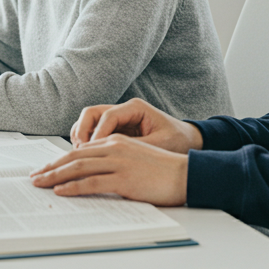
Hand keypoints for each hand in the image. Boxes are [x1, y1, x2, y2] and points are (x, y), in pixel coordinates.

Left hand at [30, 135, 187, 205]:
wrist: (186, 174)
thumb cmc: (163, 171)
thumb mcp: (135, 159)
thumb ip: (114, 163)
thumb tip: (94, 176)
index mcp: (116, 142)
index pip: (81, 151)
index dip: (60, 160)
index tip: (46, 169)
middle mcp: (114, 148)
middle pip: (74, 157)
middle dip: (51, 167)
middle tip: (34, 177)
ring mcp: (118, 163)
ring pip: (78, 168)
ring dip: (55, 176)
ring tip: (39, 183)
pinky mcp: (124, 179)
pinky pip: (91, 183)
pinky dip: (73, 187)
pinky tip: (60, 191)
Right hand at [70, 99, 203, 153]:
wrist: (188, 141)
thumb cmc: (177, 142)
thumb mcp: (159, 146)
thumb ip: (136, 149)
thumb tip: (112, 159)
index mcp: (136, 108)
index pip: (107, 116)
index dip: (96, 135)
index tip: (92, 152)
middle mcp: (124, 110)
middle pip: (91, 113)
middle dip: (83, 132)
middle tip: (80, 152)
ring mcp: (118, 119)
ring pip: (88, 121)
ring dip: (81, 136)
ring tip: (80, 155)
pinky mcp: (115, 130)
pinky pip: (93, 131)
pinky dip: (86, 142)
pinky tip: (86, 157)